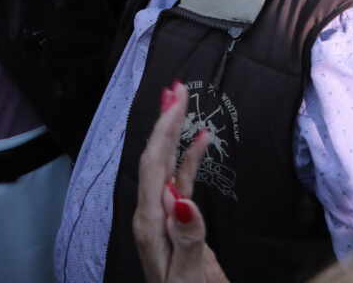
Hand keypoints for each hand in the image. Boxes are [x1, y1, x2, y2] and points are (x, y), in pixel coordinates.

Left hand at [133, 82, 229, 282]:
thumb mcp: (188, 274)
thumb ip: (187, 236)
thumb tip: (181, 198)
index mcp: (150, 223)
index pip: (154, 165)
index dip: (163, 129)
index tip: (174, 100)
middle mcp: (153, 215)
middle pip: (157, 158)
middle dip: (166, 121)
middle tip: (177, 87)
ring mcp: (165, 216)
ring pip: (168, 166)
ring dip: (177, 134)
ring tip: (185, 102)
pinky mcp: (179, 221)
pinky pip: (182, 182)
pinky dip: (191, 159)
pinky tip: (202, 141)